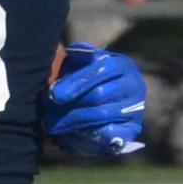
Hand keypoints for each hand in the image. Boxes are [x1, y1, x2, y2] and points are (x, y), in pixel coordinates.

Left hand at [42, 46, 150, 160]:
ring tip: (50, 124)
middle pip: (100, 95)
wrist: (92, 109)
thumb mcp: (77, 67)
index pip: (101, 70)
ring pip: (102, 115)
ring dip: (72, 121)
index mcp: (122, 65)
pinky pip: (110, 134)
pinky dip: (87, 135)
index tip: (53, 95)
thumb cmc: (82, 83)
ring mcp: (136, 110)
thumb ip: (78, 58)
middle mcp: (134, 86)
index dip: (75, 83)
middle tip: (47, 110)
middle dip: (70, 104)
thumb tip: (79, 48)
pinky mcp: (132, 131)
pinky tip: (69, 135)